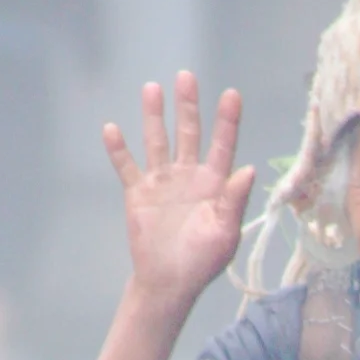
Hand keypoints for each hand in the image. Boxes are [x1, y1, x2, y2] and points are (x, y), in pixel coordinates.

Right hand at [102, 70, 254, 316]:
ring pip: (157, 141)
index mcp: (214, 184)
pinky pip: (126, 166)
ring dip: (154, 116)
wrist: (169, 281)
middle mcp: (188, 176)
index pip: (222, 146)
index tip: (231, 94)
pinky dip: (118, 149)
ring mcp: (162, 181)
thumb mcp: (225, 233)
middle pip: (188, 133)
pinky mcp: (138, 192)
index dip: (227, 121)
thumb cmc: (202, 260)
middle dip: (188, 106)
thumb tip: (249, 169)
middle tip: (186, 77)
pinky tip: (111, 129)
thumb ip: (234, 201)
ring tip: (152, 88)